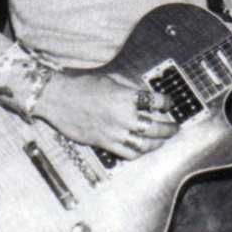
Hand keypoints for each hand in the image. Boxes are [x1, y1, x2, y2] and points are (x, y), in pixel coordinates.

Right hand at [34, 70, 176, 157]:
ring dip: (158, 143)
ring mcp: (114, 132)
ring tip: (163, 140)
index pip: (156, 101)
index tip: (168, 104)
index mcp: (126, 97)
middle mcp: (123, 116)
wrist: (58, 99)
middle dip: (169, 128)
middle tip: (174, 127)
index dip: (167, 103)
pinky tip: (144, 148)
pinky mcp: (105, 143)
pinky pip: (128, 153)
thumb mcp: (111, 78)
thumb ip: (131, 86)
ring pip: (145, 144)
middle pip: (155, 127)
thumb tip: (147, 94)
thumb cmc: (82, 86)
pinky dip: (140, 152)